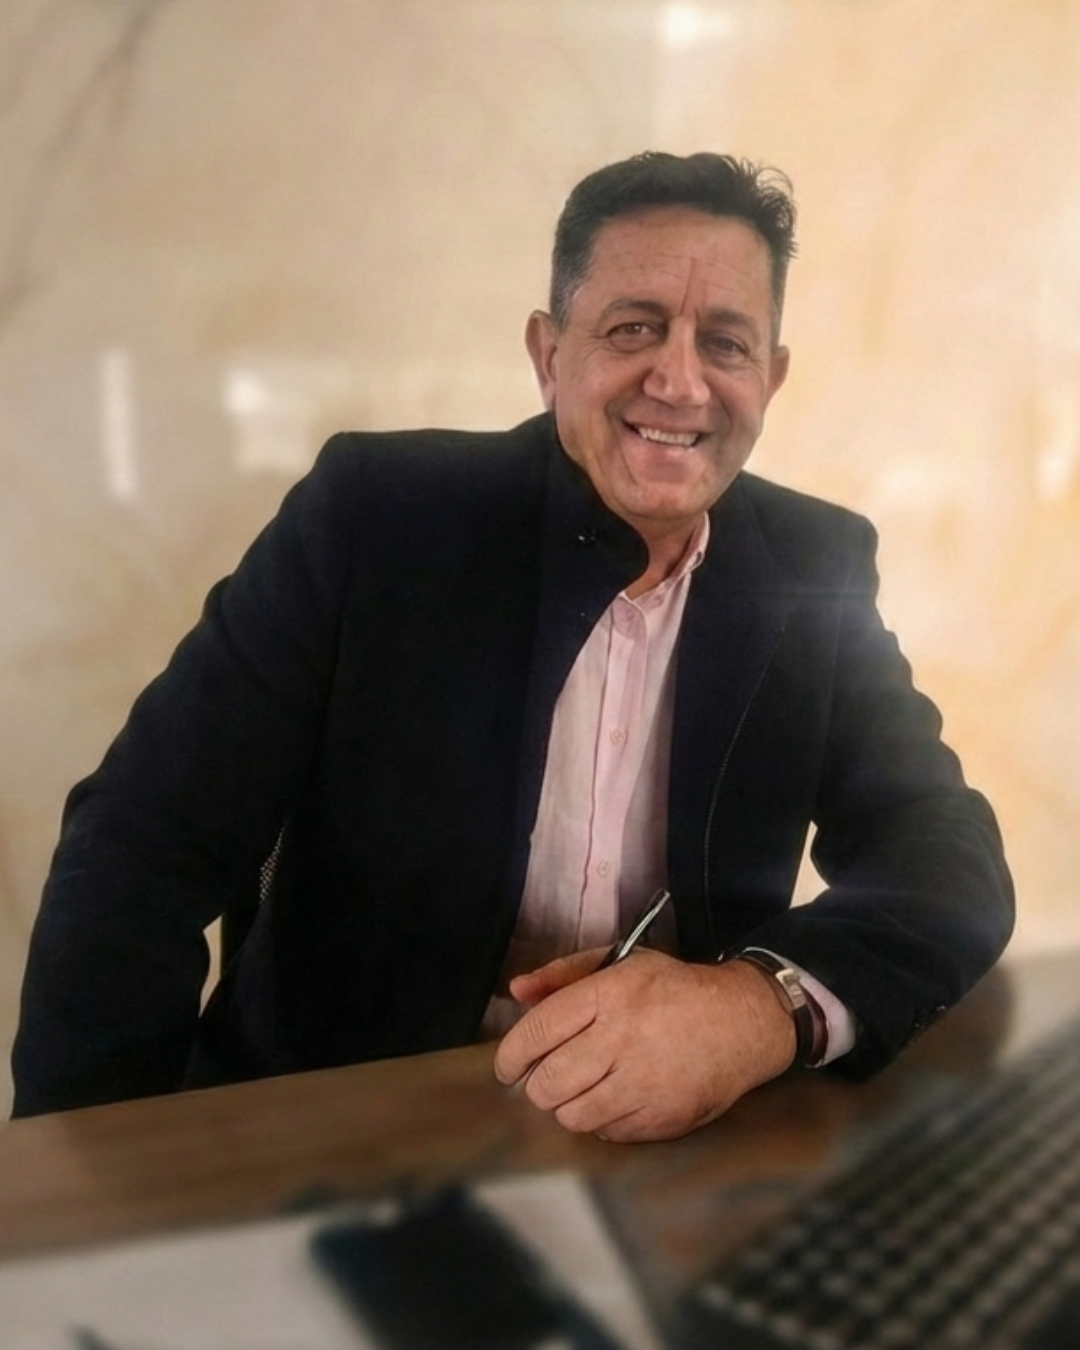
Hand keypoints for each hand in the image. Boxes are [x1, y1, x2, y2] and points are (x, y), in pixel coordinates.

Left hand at [493, 948, 796, 1141]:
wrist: (743, 1022)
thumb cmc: (674, 990)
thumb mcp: (621, 963)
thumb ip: (564, 975)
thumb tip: (516, 991)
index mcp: (610, 994)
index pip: (537, 1032)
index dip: (510, 1055)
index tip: (507, 1066)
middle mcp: (623, 1039)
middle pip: (547, 1083)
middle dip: (537, 1084)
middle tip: (547, 1076)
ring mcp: (644, 1083)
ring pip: (571, 1115)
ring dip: (567, 1105)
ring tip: (582, 1087)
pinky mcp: (662, 1117)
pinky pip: (606, 1132)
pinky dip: (601, 1119)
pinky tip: (616, 1096)